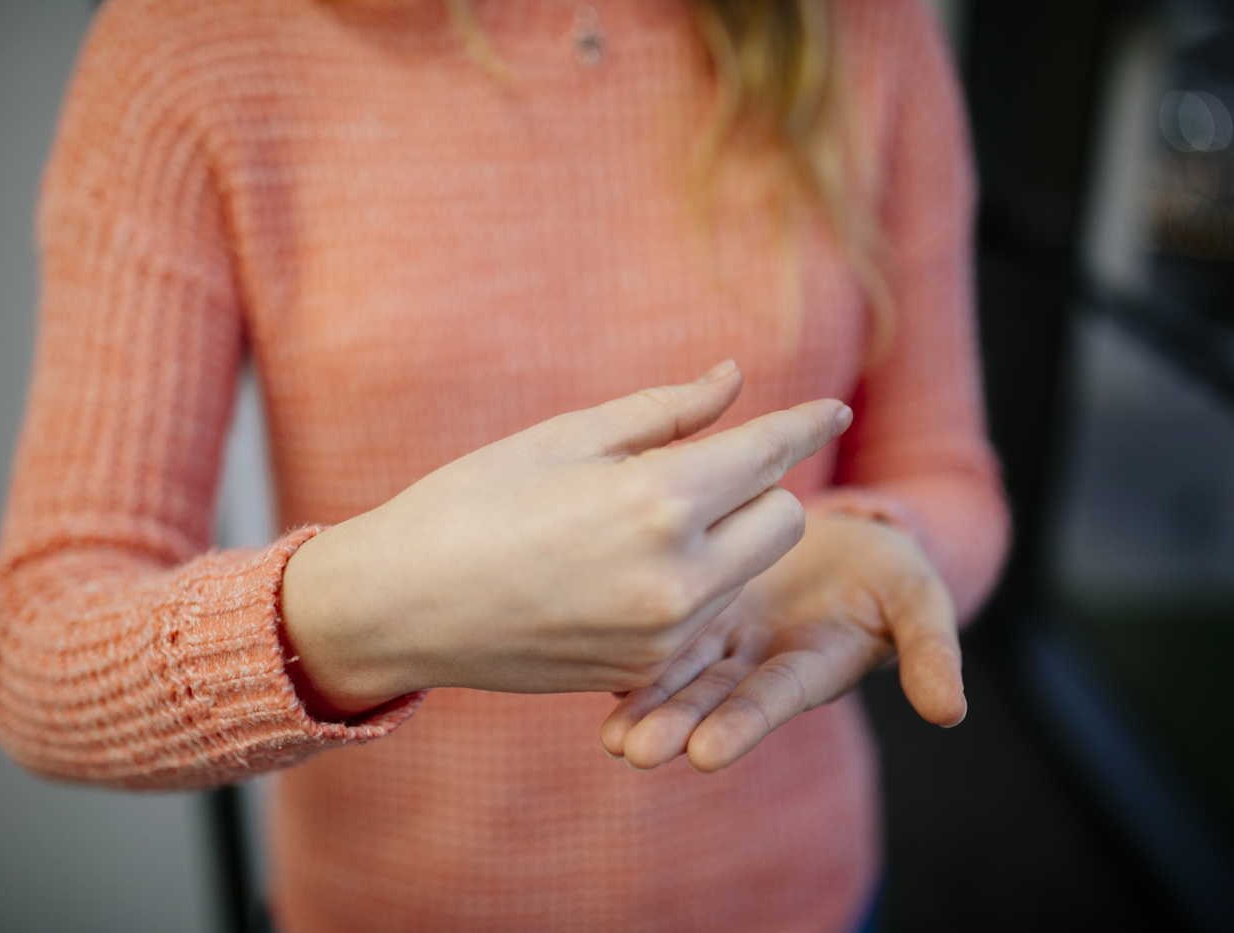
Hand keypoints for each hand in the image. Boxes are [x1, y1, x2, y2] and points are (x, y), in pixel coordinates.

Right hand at [279, 361, 852, 718]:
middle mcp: (678, 578)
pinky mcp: (644, 672)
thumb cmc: (472, 500)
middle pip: (785, 520)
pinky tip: (619, 576)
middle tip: (698, 473)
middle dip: (759, 489)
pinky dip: (687, 589)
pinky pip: (704, 619)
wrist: (401, 606)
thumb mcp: (566, 437)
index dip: (805, 423)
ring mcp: (665, 636)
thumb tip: (736, 379)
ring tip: (638, 527)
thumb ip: (666, 411)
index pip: (768, 454)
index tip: (831, 407)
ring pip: (747, 573)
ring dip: (724, 541)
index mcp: (658, 501)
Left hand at [599, 511, 965, 771]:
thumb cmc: (890, 573)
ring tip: (610, 736)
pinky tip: (593, 665)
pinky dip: (631, 651)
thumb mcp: (919, 602)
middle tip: (633, 752)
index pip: (773, 697)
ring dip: (646, 701)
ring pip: (680, 669)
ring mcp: (724, 635)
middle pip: (714, 696)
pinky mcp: (700, 606)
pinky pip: (662, 628)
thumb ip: (930, 649)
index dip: (744, 724)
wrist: (848, 537)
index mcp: (809, 664)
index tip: (707, 755)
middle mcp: (758, 661)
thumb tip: (951, 712)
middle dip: (676, 725)